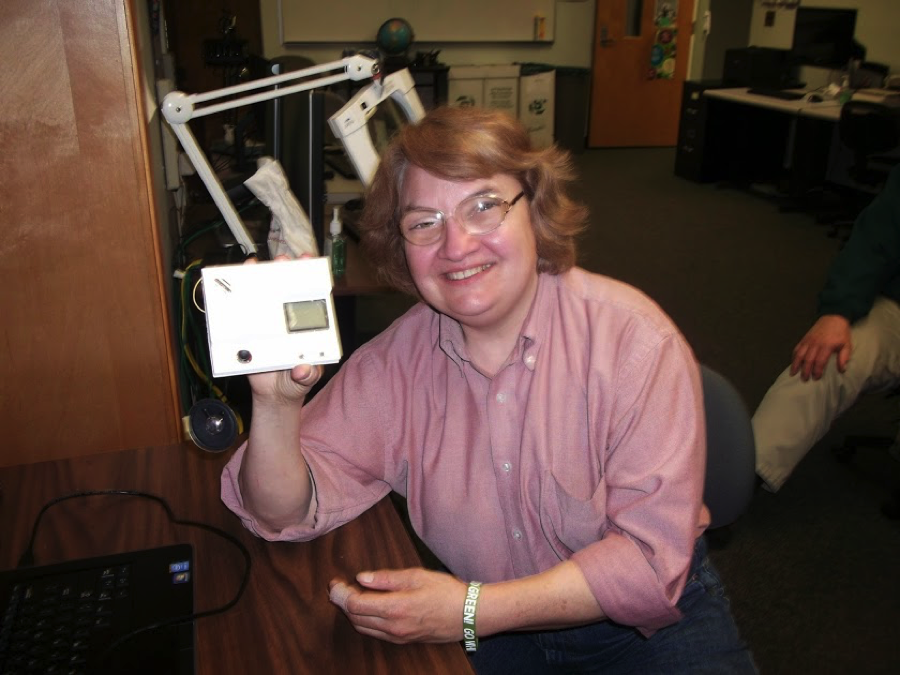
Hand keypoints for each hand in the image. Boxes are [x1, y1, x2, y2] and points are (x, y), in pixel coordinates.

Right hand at [243, 255, 322, 405]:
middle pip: (284, 289)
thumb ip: (308, 374)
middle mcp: (285, 319)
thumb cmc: (295, 382)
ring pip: (261, 297)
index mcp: (304, 325)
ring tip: (253, 265)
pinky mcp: (247, 333)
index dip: (308, 275)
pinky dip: (232, 301)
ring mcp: (266, 324)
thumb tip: (303, 368)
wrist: (272, 397)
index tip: (306, 260)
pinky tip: (228, 287)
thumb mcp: (306, 379)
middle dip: (282, 271)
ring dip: (256, 278)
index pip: (309, 295)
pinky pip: (239, 315)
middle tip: (281, 260)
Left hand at [328, 568, 467, 643]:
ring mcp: (398, 636)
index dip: (341, 594)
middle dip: (343, 603)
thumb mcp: (416, 576)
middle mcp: (393, 626)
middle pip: (355, 618)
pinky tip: (369, 608)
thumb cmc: (446, 591)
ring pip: (363, 628)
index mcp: (395, 608)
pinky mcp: (403, 640)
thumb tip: (362, 577)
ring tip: (352, 596)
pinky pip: (376, 633)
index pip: (355, 605)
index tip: (336, 582)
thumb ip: (386, 578)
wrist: (468, 614)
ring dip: (353, 613)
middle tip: (339, 587)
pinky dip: (366, 621)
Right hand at [790, 314, 851, 380]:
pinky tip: (793, 363)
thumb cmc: (841, 333)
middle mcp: (815, 344)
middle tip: (804, 379)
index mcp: (827, 346)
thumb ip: (844, 357)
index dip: (817, 370)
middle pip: (808, 359)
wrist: (833, 317)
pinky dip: (794, 356)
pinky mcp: (804, 338)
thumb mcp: (847, 345)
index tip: (816, 378)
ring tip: (793, 373)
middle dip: (805, 370)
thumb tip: (842, 370)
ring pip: (800, 354)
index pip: (820, 361)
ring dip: (796, 364)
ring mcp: (808, 341)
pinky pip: (797, 348)